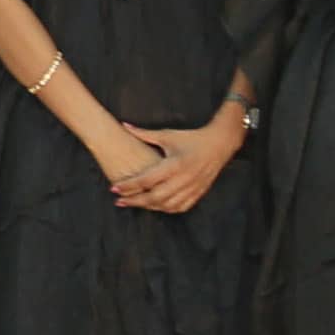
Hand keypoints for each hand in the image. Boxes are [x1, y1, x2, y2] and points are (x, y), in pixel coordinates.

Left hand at [111, 112, 244, 216]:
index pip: (146, 180)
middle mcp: (184, 179)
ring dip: (148, 207)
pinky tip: (154, 206)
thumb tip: (124, 125)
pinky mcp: (199, 193)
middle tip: (119, 201)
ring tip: (134, 203)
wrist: (220, 143)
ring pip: (167, 205)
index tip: (114, 188)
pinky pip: (180, 207)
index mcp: (174, 164)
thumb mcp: (168, 135)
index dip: (129, 186)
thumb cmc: (191, 138)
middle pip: (154, 197)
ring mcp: (193, 188)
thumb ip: (144, 134)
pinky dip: (166, 209)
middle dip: (135, 201)